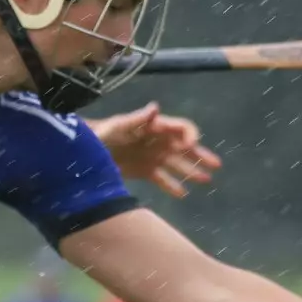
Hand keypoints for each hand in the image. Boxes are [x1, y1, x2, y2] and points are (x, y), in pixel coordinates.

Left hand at [87, 102, 221, 197]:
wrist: (85, 152)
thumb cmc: (102, 133)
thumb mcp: (119, 125)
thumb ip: (138, 118)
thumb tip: (156, 107)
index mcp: (155, 127)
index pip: (180, 128)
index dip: (189, 135)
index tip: (192, 146)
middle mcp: (158, 142)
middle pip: (185, 148)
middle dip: (200, 155)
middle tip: (216, 165)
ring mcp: (153, 157)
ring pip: (177, 165)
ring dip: (192, 172)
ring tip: (207, 181)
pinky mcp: (145, 172)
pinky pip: (162, 179)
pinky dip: (172, 187)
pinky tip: (184, 195)